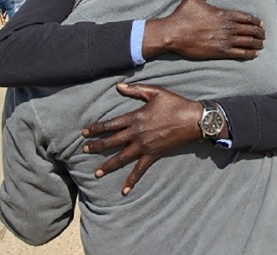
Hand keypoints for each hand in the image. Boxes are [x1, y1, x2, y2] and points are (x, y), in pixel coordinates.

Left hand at [82, 83, 202, 194]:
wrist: (192, 120)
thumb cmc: (174, 103)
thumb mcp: (155, 92)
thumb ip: (135, 90)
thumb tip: (118, 86)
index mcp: (135, 117)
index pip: (110, 124)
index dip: (96, 128)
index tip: (84, 132)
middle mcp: (136, 133)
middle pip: (111, 142)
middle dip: (96, 146)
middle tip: (84, 150)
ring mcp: (144, 146)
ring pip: (121, 158)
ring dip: (107, 165)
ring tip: (96, 173)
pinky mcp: (153, 155)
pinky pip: (140, 170)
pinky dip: (132, 180)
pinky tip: (124, 190)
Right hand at [143, 0, 264, 59]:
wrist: (173, 34)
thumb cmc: (183, 15)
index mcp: (223, 14)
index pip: (247, 17)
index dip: (256, 21)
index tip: (260, 24)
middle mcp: (227, 27)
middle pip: (250, 30)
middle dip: (259, 33)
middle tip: (263, 35)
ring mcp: (224, 40)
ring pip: (248, 42)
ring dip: (257, 43)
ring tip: (261, 44)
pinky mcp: (220, 52)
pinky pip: (240, 53)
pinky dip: (249, 53)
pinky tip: (254, 54)